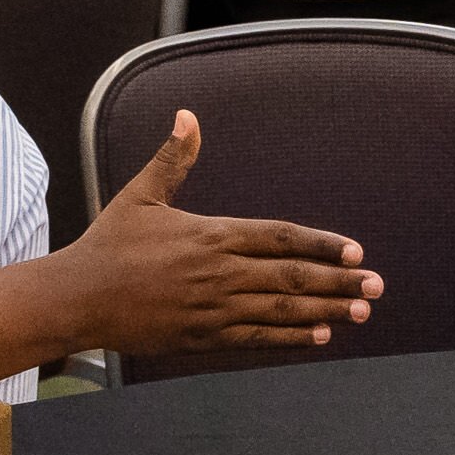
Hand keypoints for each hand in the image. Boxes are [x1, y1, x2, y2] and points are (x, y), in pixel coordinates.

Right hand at [65, 111, 378, 353]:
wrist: (77, 298)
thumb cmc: (108, 244)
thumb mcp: (141, 195)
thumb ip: (173, 159)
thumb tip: (188, 116)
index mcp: (211, 235)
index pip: (280, 237)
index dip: (321, 245)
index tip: (356, 251)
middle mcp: (219, 272)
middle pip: (291, 276)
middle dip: (338, 281)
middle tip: (377, 286)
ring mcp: (213, 308)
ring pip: (280, 310)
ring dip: (325, 311)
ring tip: (360, 312)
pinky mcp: (203, 337)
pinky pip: (256, 338)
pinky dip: (290, 338)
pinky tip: (320, 336)